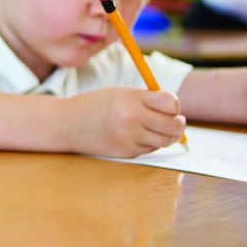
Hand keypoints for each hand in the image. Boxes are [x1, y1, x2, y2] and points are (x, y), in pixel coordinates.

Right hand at [64, 87, 185, 157]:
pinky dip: (150, 143)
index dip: (175, 105)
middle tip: (177, 121)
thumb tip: (176, 112)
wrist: (68, 124)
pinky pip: (150, 149)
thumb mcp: (120, 93)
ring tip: (159, 128)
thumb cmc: (96, 105)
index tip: (171, 107)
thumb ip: (147, 100)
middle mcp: (132, 119)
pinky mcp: (127, 152)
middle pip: (173, 125)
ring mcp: (129, 138)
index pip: (170, 103)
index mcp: (131, 99)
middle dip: (178, 124)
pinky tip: (139, 136)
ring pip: (164, 140)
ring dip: (166, 136)